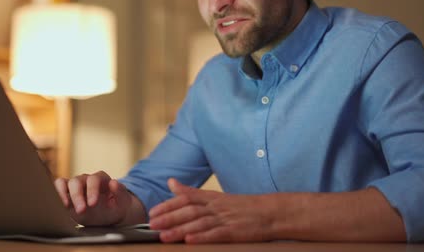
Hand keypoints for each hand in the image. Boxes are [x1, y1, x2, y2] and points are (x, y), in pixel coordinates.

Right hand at [54, 171, 131, 225]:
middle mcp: (86, 179)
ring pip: (65, 183)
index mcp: (101, 179)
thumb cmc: (116, 207)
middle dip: (77, 195)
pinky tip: (59, 205)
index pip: (94, 179)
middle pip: (77, 181)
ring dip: (64, 195)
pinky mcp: (67, 193)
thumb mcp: (123, 202)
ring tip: (66, 207)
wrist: (110, 214)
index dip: (92, 190)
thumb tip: (114, 182)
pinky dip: (57, 194)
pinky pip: (58, 187)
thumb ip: (120, 193)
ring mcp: (76, 185)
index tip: (92, 204)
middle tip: (81, 210)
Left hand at [149, 178, 275, 242]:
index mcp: (211, 197)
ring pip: (199, 223)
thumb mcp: (215, 196)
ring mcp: (225, 218)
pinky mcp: (235, 231)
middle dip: (169, 217)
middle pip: (189, 210)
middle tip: (152, 225)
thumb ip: (192, 191)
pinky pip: (216, 234)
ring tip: (164, 236)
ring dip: (180, 229)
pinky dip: (202, 237)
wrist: (271, 213)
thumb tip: (171, 182)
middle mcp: (216, 206)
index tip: (153, 212)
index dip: (168, 205)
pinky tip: (190, 241)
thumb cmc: (242, 207)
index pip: (186, 198)